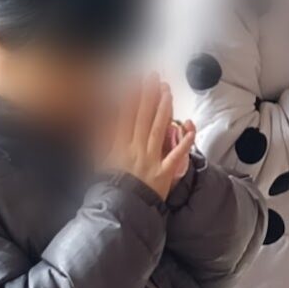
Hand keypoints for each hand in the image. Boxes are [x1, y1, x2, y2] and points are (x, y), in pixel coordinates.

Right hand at [105, 75, 194, 200]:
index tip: (136, 80)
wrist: (119, 210)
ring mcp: (151, 160)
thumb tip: (102, 118)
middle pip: (143, 117)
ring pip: (158, 130)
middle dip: (149, 95)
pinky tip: (190, 128)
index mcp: (118, 146)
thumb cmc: (108, 185)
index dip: (131, 96)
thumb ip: (101, 139)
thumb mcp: (98, 161)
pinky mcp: (164, 173)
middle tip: (154, 77)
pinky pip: (176, 156)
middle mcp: (135, 149)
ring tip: (167, 91)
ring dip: (164, 109)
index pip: (125, 116)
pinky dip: (184, 143)